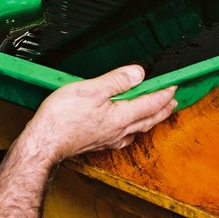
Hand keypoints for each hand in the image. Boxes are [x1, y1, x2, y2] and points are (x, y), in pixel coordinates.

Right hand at [22, 65, 177, 161]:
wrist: (44, 143)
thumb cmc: (62, 118)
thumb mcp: (90, 90)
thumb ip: (117, 81)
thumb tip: (139, 74)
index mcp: (121, 117)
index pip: (151, 103)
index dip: (164, 93)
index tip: (174, 85)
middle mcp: (119, 131)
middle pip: (149, 119)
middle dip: (164, 109)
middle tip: (174, 101)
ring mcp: (109, 139)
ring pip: (138, 129)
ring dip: (151, 119)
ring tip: (157, 113)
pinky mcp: (98, 144)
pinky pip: (125, 137)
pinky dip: (134, 130)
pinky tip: (128, 131)